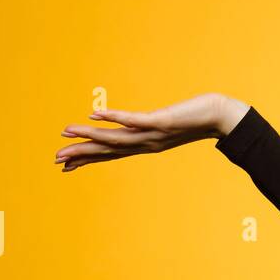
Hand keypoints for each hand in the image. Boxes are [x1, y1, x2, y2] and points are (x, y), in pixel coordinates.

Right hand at [54, 92, 239, 172]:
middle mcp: (147, 144)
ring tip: (68, 131)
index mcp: (147, 145)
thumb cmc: (197, 118)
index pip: (112, 154)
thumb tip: (144, 125)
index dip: (89, 159)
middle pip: (109, 150)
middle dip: (82, 154)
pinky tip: (96, 113)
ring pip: (116, 137)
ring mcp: (153, 134)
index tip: (66, 166)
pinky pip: (134, 120)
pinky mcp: (162, 121)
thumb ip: (155, 127)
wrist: (223, 117)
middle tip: (56, 158)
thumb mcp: (171, 125)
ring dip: (91, 135)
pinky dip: (114, 118)